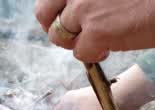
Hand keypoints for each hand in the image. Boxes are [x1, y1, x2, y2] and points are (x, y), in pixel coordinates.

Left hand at [35, 0, 154, 61]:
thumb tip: (79, 8)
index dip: (56, 8)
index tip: (70, 16)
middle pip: (44, 14)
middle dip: (56, 27)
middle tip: (74, 34)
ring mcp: (83, 8)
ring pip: (60, 36)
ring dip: (78, 42)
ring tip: (101, 40)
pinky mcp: (96, 31)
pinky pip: (80, 53)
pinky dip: (93, 55)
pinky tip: (110, 48)